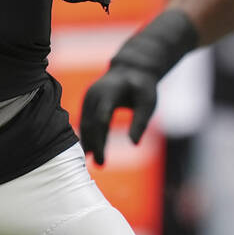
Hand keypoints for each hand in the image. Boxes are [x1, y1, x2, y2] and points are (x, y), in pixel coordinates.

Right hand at [79, 9, 198, 165]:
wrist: (131, 69)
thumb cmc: (142, 87)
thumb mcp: (148, 103)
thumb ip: (141, 122)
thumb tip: (134, 144)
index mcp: (110, 91)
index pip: (102, 116)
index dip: (100, 137)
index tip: (101, 155)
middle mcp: (95, 93)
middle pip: (92, 122)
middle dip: (94, 144)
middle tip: (100, 165)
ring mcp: (89, 96)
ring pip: (86, 123)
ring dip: (88, 142)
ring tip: (95, 162)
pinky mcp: (87, 101)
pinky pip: (85, 120)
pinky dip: (87, 135)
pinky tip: (89, 150)